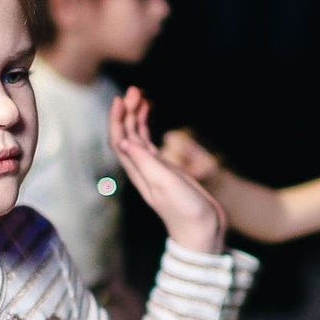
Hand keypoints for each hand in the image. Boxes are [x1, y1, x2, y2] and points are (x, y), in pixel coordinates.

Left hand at [108, 89, 225, 254]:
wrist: (202, 230)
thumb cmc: (185, 209)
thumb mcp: (164, 183)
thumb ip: (145, 162)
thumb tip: (124, 140)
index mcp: (138, 172)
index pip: (119, 140)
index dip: (117, 119)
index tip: (121, 99)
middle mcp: (141, 169)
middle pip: (127, 135)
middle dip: (127, 112)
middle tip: (134, 89)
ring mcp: (153, 169)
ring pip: (138, 137)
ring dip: (136, 116)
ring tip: (140, 95)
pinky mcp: (166, 169)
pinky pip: (151, 142)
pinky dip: (148, 126)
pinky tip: (151, 115)